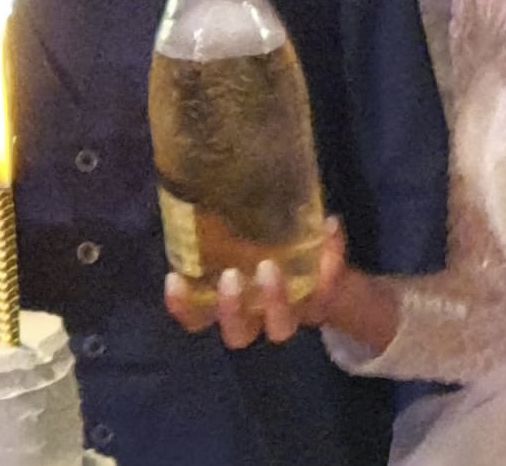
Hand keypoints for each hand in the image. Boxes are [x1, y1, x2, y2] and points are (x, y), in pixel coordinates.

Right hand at [164, 215, 348, 348]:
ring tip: (272, 265)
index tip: (174, 279)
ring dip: (275, 298)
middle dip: (231, 309)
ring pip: (280, 326)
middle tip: (231, 276)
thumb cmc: (267, 247)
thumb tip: (202, 173)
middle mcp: (257, 317)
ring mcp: (290, 315)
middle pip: (238, 332)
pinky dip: (331, 260)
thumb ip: (225, 219)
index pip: (197, 317)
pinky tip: (330, 227)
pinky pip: (328, 291)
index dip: (183, 306)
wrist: (320, 273)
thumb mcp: (244, 235)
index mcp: (230, 302)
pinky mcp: (321, 304)